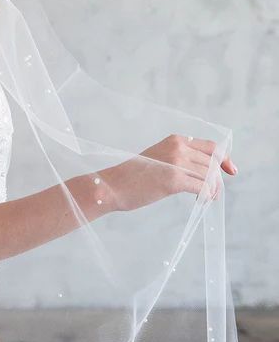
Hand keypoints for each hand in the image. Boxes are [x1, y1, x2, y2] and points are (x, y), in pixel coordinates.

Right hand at [108, 134, 237, 212]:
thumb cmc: (133, 176)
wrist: (112, 185)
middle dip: (217, 180)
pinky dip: (206, 196)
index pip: (211, 147)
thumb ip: (180, 159)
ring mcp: (176, 163)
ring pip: (209, 176)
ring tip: (207, 199)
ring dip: (213, 189)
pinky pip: (202, 188)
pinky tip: (202, 201)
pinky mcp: (173, 180)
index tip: (231, 171)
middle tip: (214, 194)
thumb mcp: (159, 158)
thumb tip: (205, 172)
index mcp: (175, 140)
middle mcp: (178, 147)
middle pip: (212, 163)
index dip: (224, 159)